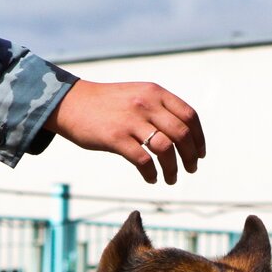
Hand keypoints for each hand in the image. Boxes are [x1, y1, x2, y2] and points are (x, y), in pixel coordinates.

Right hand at [46, 79, 205, 185]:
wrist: (72, 103)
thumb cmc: (107, 104)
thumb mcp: (137, 96)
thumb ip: (159, 108)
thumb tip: (183, 134)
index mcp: (155, 92)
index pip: (189, 116)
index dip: (199, 138)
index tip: (200, 154)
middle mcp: (146, 104)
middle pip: (181, 134)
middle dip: (190, 156)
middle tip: (190, 170)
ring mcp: (131, 120)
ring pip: (165, 149)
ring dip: (173, 169)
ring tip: (170, 178)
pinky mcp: (116, 137)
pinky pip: (143, 160)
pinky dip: (151, 173)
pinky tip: (151, 178)